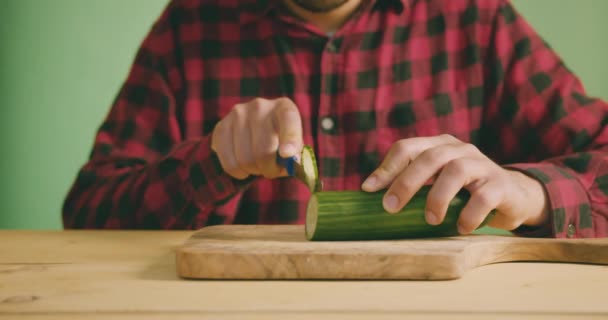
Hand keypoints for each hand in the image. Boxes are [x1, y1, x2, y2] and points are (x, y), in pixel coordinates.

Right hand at [211, 97, 302, 179]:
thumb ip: (295, 157)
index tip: (287, 154)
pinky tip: (243, 167)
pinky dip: (238, 172)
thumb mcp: (293, 147)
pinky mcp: (221, 127)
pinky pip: (229, 162)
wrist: (253, 132)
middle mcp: (260, 106)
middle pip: (263, 150)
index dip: (289, 138)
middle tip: (271, 170)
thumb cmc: (279, 143)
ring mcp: (238, 114)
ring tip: (258, 165)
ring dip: (253, 171)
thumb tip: (289, 162)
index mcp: (284, 108)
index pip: (289, 120)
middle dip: (269, 169)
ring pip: (245, 159)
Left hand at [361, 134, 549, 233]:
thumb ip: (412, 184)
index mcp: (439, 146)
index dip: (386, 167)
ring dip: (437, 197)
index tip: (368, 189)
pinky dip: (468, 215)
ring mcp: (482, 164)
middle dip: (406, 182)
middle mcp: (459, 150)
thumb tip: (370, 196)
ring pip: (456, 171)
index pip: (407, 147)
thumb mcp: (436, 182)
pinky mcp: (501, 184)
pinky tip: (460, 228)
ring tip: (430, 220)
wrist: (514, 197)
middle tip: (390, 207)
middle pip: (429, 157)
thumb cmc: (464, 192)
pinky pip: (483, 196)